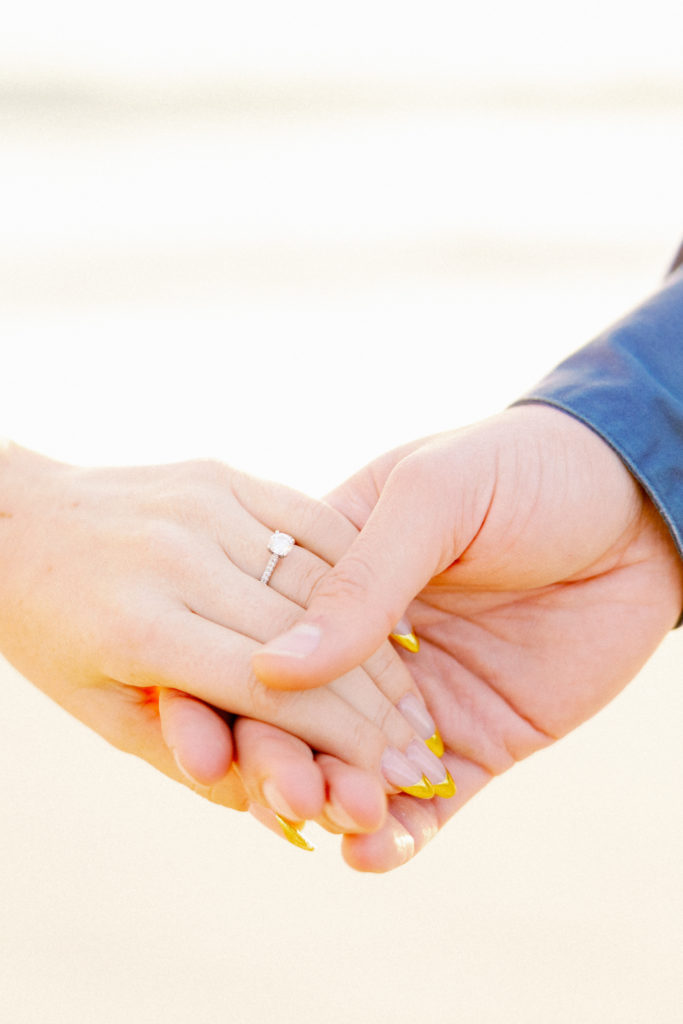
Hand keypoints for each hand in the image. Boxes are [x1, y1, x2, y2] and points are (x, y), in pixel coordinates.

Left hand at [0, 442, 441, 846]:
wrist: (15, 520)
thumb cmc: (54, 633)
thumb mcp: (105, 714)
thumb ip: (195, 759)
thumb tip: (284, 815)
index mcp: (142, 627)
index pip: (273, 692)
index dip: (344, 742)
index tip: (392, 776)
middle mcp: (180, 556)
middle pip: (310, 638)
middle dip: (377, 703)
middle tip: (419, 747)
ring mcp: (205, 505)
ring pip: (323, 580)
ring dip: (380, 643)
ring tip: (414, 696)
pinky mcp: (223, 474)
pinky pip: (313, 522)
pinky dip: (358, 573)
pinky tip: (391, 618)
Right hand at [253, 405, 682, 869]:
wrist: (638, 507)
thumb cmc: (526, 470)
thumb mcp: (436, 496)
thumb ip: (359, 578)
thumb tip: (276, 666)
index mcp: (328, 576)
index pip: (250, 641)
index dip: (212, 690)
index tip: (194, 739)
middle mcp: (362, 647)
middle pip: (290, 719)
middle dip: (272, 761)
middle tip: (285, 792)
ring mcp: (414, 701)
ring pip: (348, 771)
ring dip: (330, 803)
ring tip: (339, 817)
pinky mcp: (473, 743)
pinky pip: (425, 806)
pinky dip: (395, 837)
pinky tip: (377, 851)